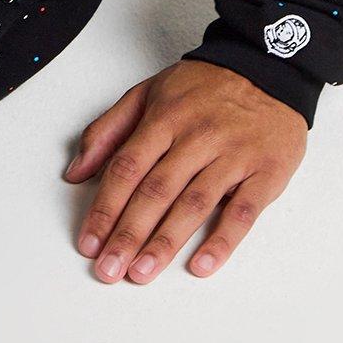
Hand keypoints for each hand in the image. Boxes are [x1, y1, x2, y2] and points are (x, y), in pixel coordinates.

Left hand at [65, 59, 306, 283]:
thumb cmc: (202, 87)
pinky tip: (201, 265)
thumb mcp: (147, 93)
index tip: (88, 241)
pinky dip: (222, 241)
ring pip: (193, 204)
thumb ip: (107, 131)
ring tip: (141, 272)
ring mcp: (233, 156)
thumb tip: (75, 172)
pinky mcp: (266, 173)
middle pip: (155, 191)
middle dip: (128, 234)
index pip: (126, 168)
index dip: (105, 208)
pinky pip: (243, 212)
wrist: (267, 69)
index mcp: (164, 118)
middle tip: (108, 270)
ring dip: (165, 242)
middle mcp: (196, 137)